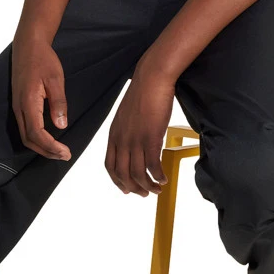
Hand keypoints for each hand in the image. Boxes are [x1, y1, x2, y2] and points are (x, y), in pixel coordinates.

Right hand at [11, 35, 70, 161]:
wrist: (28, 44)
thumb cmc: (42, 59)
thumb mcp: (55, 79)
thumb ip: (58, 103)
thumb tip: (61, 126)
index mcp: (28, 102)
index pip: (36, 134)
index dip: (51, 147)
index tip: (66, 152)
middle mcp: (19, 107)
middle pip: (29, 140)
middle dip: (46, 152)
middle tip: (65, 156)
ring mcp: (17, 106)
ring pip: (25, 136)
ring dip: (41, 147)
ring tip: (59, 151)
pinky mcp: (19, 104)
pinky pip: (25, 127)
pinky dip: (36, 139)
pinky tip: (49, 138)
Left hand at [104, 68, 174, 196]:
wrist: (151, 79)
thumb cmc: (142, 94)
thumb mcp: (127, 116)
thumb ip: (127, 131)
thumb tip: (134, 142)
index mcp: (114, 135)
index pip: (110, 166)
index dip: (117, 181)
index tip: (126, 189)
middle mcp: (122, 140)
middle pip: (123, 174)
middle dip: (133, 188)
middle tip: (144, 194)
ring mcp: (135, 140)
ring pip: (138, 173)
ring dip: (148, 186)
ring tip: (156, 190)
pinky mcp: (151, 138)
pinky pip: (153, 165)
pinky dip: (158, 176)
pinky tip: (164, 179)